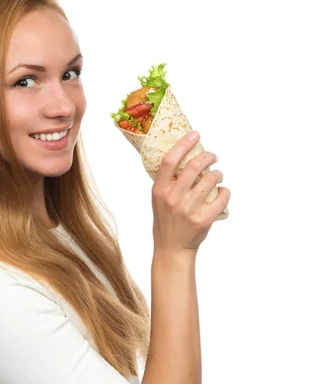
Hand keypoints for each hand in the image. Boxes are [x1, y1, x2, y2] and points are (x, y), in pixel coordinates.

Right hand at [151, 132, 230, 254]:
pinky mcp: (204, 219)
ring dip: (218, 173)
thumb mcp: (158, 199)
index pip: (170, 160)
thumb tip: (185, 156)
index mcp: (160, 190)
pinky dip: (225, 191)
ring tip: (217, 175)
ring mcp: (189, 209)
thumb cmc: (166, 221)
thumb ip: (168, 181)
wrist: (172, 248)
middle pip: (194, 165)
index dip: (184, 144)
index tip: (195, 134)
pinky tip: (222, 192)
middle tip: (213, 156)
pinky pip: (222, 196)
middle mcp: (173, 197)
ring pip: (211, 178)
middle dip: (208, 156)